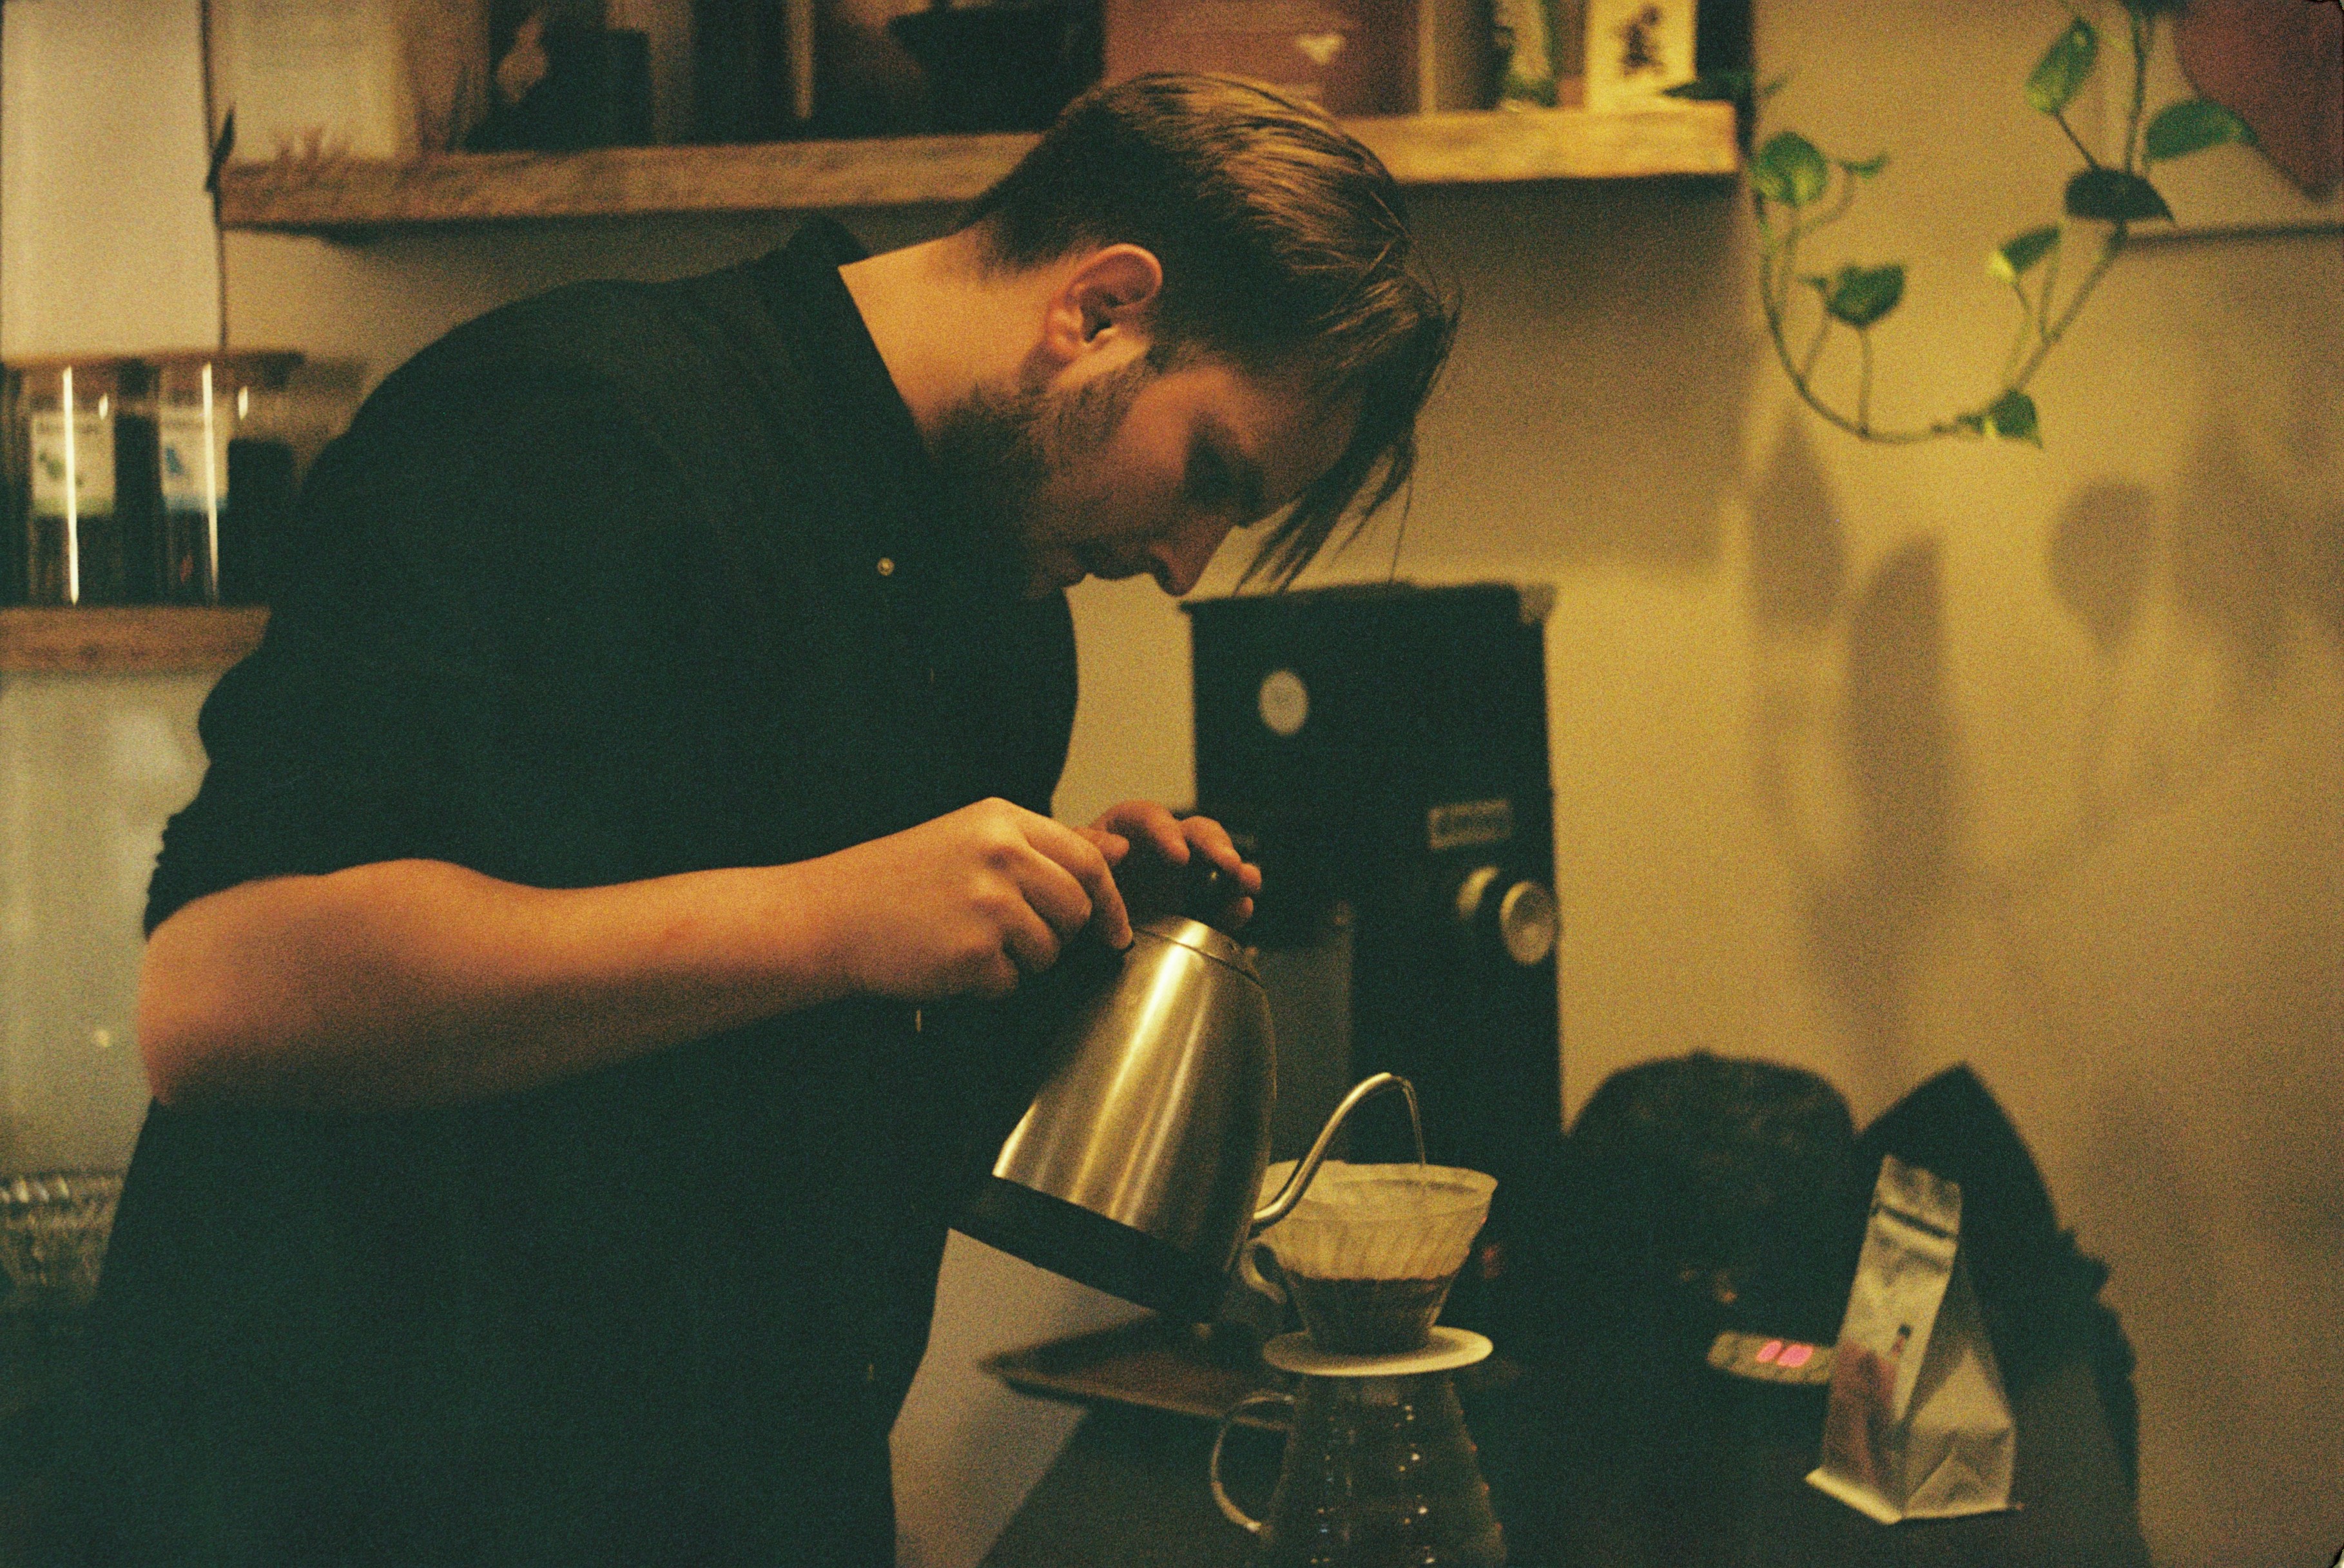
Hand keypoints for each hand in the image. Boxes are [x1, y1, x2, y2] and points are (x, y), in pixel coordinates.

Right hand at [805, 798, 1130, 1000]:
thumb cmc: (896, 882)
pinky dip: (986, 985)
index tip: (1113, 928)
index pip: (1087, 859)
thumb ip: (1040, 848)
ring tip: (967, 943)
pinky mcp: (972, 951)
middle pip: (1077, 907)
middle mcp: (1000, 853)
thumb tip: (1120, 851)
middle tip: (1017, 940)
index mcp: (1001, 820)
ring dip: (1019, 961)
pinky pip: (1011, 983)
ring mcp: (987, 902)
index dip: (1108, 900)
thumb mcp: (968, 840)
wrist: (828, 914)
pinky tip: (948, 962)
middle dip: (1059, 934)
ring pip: (1049, 950)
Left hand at [1080, 801, 1261, 929]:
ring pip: (1218, 864)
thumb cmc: (1072, 889)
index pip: (1150, 819)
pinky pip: (1221, 904)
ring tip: (1247, 883)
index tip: (1178, 854)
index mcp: (1128, 831)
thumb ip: (1088, 850)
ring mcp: (1183, 879)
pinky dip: (1234, 906)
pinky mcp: (1195, 909)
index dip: (1167, 832)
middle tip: (1227, 864)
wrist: (1074, 932)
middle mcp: (1161, 849)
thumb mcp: (1071, 864)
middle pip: (1196, 834)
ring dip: (1236, 871)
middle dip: (1215, 846)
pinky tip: (1241, 908)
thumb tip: (1120, 848)